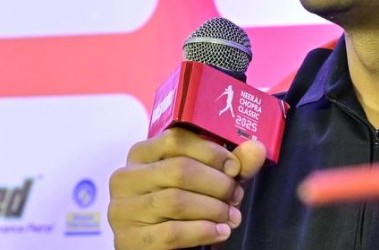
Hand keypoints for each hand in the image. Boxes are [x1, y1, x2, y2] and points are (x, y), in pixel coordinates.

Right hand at [107, 128, 266, 248]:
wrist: (157, 244)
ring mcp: (122, 209)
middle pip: (179, 170)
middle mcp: (125, 177)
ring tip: (232, 217)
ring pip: (176, 201)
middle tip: (237, 196)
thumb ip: (231, 164)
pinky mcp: (127, 239)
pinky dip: (202, 232)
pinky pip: (171, 233)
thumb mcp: (207, 180)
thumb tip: (257, 148)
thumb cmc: (184, 204)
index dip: (211, 152)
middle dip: (217, 184)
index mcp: (141, 153)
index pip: (175, 139)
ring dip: (214, 209)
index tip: (235, 168)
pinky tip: (220, 232)